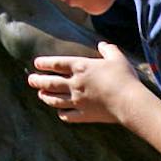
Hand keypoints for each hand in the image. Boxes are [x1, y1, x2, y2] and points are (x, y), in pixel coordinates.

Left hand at [28, 44, 144, 124]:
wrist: (129, 102)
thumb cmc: (124, 78)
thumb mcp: (117, 58)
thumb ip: (108, 49)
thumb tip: (102, 44)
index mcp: (81, 67)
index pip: (56, 63)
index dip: (44, 63)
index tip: (37, 64)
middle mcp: (75, 84)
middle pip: (50, 83)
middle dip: (37, 81)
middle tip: (31, 80)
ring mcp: (77, 101)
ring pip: (54, 100)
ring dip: (45, 97)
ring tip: (40, 95)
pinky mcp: (84, 115)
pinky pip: (66, 116)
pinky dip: (61, 114)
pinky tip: (60, 112)